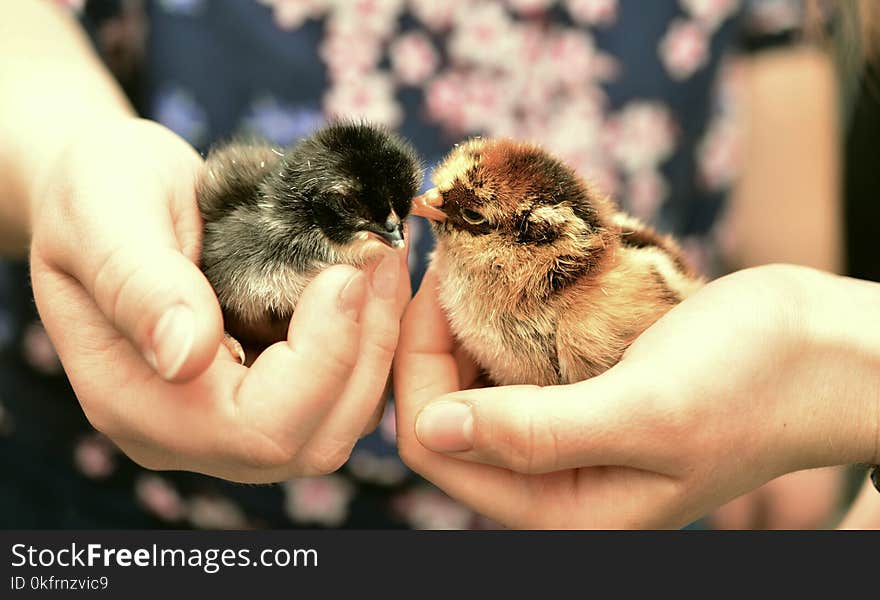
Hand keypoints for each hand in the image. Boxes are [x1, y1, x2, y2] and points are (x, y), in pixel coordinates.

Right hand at [30, 118, 409, 482]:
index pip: (257, 428)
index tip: (343, 275)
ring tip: (383, 263)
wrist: (107, 193)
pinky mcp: (267, 397)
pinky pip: (343, 397)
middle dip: (365, 350)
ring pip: (340, 423)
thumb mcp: (103, 210)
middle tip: (383, 258)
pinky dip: (371, 344)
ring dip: (378, 345)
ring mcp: (230, 423)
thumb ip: (138, 283)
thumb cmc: (97, 191)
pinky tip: (372, 284)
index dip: (321, 361)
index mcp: (135, 403)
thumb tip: (187, 357)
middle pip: (312, 439)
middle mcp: (186, 433)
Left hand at [394, 265, 879, 527]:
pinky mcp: (582, 391)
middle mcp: (554, 478)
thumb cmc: (754, 383)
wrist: (824, 349)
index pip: (435, 446)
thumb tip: (429, 432)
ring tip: (468, 263)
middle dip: (431, 339)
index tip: (428, 286)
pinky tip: (505, 279)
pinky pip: (513, 359)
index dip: (415, 366)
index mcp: (562, 506)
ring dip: (462, 322)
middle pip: (445, 412)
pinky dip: (499, 318)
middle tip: (444, 264)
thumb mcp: (647, 411)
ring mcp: (566, 433)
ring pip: (475, 381)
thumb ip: (536, 434)